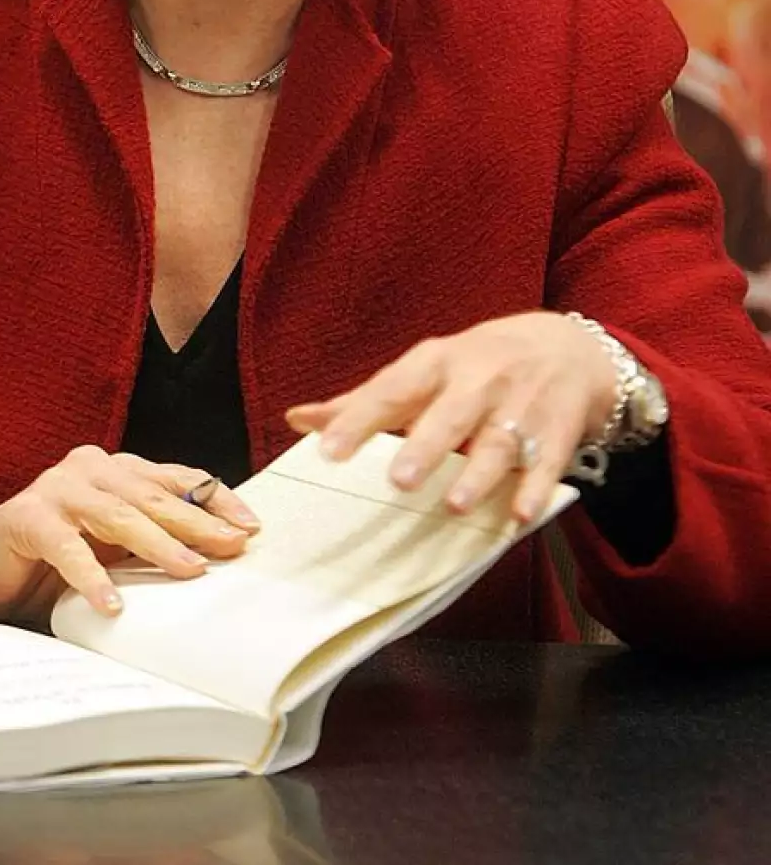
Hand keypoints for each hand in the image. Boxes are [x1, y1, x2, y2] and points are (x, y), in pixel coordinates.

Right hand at [0, 447, 258, 628]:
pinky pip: (67, 548)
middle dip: (199, 523)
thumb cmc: (47, 562)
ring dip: (158, 545)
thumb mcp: (108, 550)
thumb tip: (213, 567)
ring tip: (190, 572)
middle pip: (155, 495)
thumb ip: (145, 546)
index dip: (215, 500)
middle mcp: (90, 468)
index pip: (177, 479)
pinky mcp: (26, 518)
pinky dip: (92, 577)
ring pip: (119, 515)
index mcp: (116, 471)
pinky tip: (113, 605)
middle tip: (234, 549)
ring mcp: (57, 489)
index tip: (251, 528)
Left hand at [285, 311, 617, 524]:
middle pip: (450, 412)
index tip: (328, 450)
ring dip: (479, 474)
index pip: (392, 389)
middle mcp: (477, 380)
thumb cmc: (476, 366)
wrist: (567, 349)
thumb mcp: (423, 370)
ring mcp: (520, 405)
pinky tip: (521, 516)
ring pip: (499, 440)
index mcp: (436, 363)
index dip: (359, 419)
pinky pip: (547, 462)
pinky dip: (536, 489)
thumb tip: (297, 419)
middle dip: (426, 445)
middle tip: (399, 480)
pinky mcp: (557, 432)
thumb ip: (364, 400)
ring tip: (456, 505)